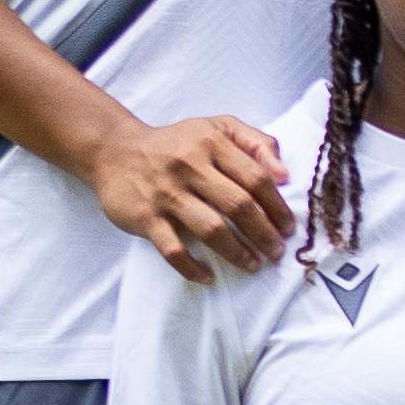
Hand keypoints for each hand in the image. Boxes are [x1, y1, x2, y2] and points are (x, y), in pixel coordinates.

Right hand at [95, 113, 293, 280]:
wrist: (115, 151)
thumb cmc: (178, 143)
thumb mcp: (217, 127)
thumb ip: (255, 142)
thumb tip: (283, 174)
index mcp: (212, 143)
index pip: (256, 178)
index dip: (277, 206)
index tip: (288, 227)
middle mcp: (190, 166)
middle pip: (239, 205)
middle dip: (264, 233)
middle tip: (276, 252)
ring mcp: (166, 194)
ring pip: (211, 229)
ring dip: (237, 252)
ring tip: (253, 265)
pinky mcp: (145, 217)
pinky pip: (172, 249)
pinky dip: (192, 267)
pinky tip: (209, 277)